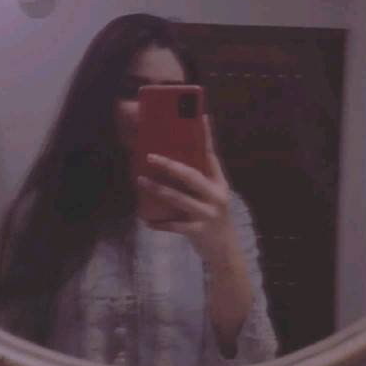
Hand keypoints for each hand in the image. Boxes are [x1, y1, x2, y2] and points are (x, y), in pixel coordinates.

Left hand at [137, 115, 240, 265]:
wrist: (225, 250)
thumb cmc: (214, 216)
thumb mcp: (213, 196)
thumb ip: (200, 179)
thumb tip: (175, 160)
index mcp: (219, 183)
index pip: (211, 155)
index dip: (205, 136)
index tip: (200, 116)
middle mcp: (215, 195)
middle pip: (191, 176)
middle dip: (169, 165)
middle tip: (150, 156)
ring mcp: (207, 213)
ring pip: (179, 199)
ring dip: (157, 190)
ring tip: (140, 181)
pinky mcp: (198, 230)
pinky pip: (174, 225)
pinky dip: (158, 223)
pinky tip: (145, 219)